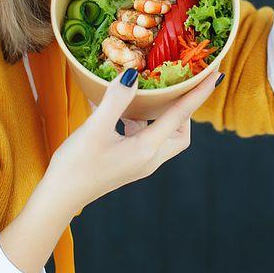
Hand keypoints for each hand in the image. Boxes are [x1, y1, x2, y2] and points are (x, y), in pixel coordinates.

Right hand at [43, 68, 223, 211]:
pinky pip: (144, 139)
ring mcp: (139, 164)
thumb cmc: (76, 165)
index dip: (198, 93)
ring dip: (160, 116)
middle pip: (180, 132)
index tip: (215, 74)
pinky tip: (121, 110)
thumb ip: (116, 100)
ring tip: (148, 95)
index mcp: (148, 149)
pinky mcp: (127, 165)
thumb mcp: (95, 128)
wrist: (59, 198)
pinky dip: (141, 123)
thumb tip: (134, 74)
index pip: (181, 115)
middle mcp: (150, 159)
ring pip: (162, 137)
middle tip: (175, 87)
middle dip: (182, 109)